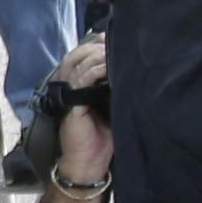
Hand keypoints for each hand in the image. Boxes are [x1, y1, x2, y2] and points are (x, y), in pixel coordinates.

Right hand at [51, 31, 114, 186]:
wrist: (89, 164)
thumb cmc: (104, 138)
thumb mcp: (113, 107)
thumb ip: (116, 87)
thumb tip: (132, 69)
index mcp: (78, 85)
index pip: (83, 55)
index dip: (97, 44)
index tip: (116, 38)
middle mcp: (70, 86)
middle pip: (78, 54)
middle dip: (97, 45)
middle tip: (115, 43)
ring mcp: (69, 94)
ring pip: (78, 63)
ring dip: (97, 55)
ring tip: (114, 54)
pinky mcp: (71, 105)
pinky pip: (80, 80)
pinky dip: (93, 70)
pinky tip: (107, 67)